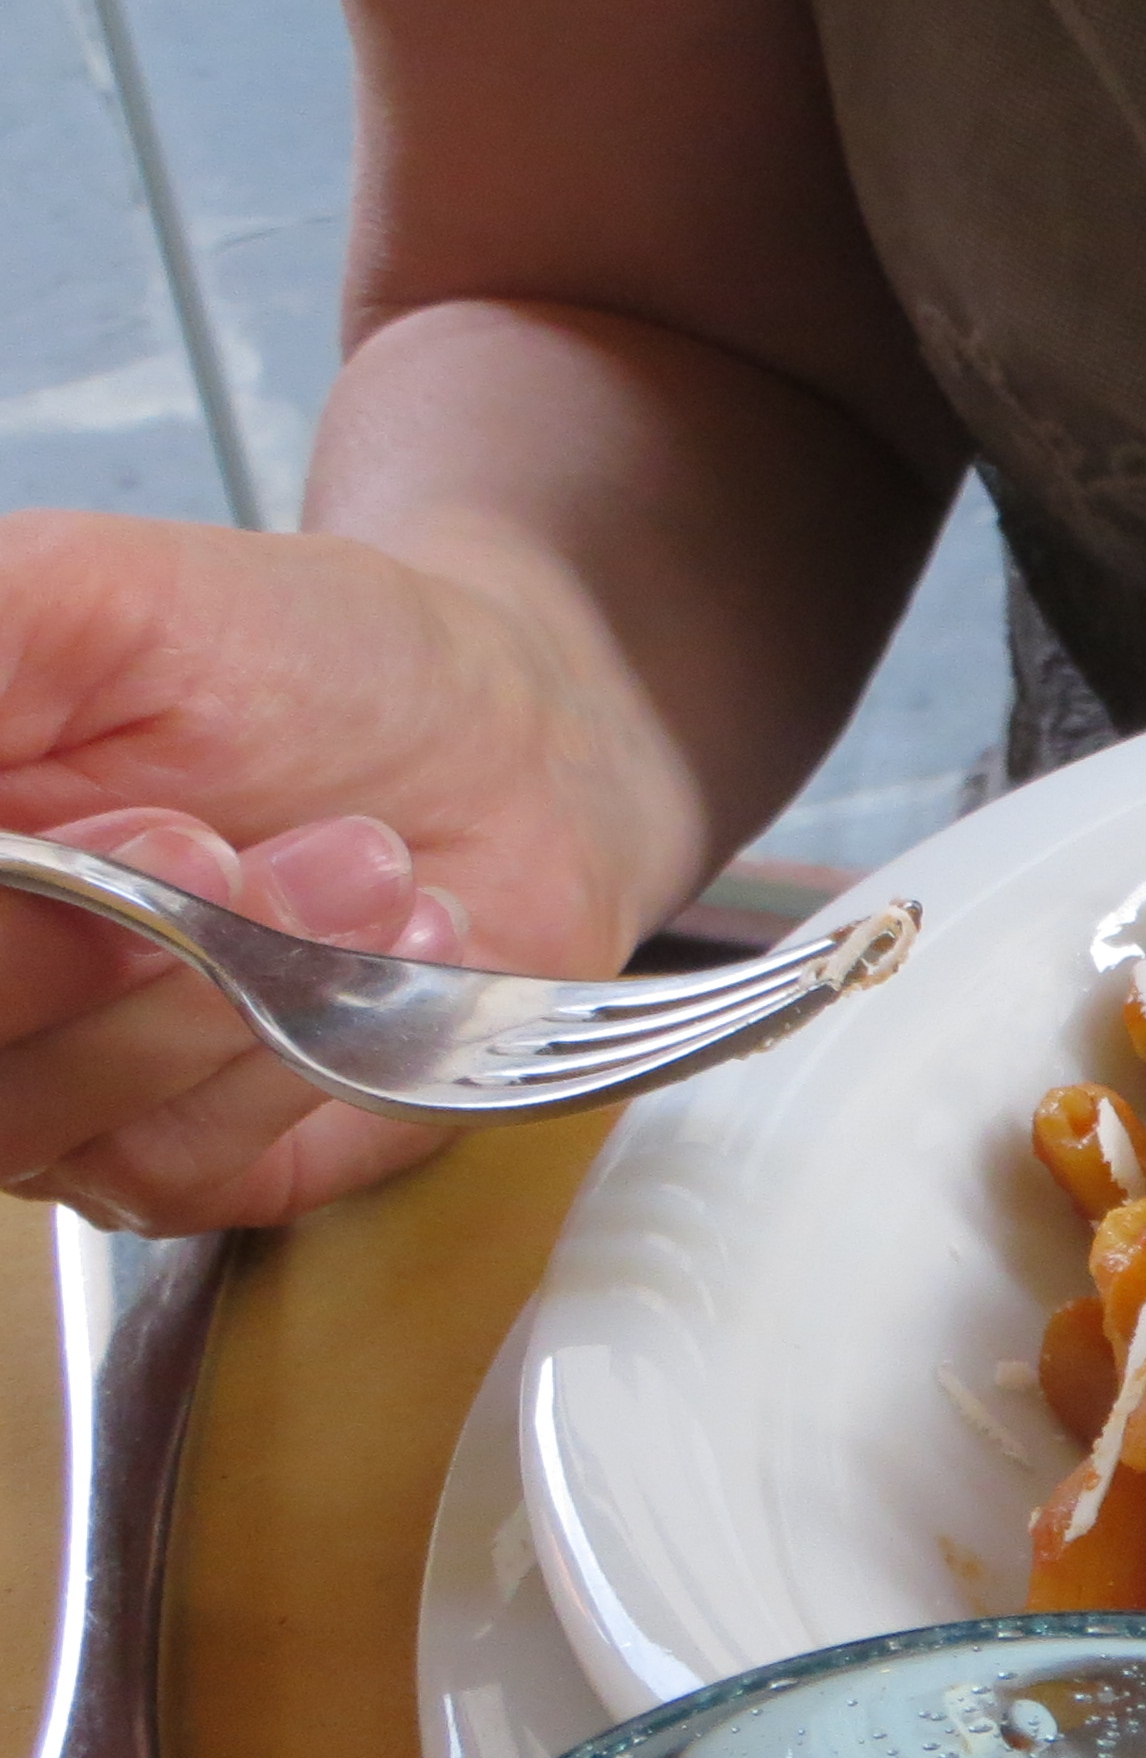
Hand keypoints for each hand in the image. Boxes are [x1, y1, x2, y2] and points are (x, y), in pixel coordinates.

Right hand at [0, 509, 689, 1229]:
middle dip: (70, 938)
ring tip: (351, 863)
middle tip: (206, 839)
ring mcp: (43, 1091)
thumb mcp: (76, 594)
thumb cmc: (279, 652)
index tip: (70, 825)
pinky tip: (394, 942)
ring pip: (33, 1117)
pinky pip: (180, 1160)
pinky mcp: (188, 1162)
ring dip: (211, 988)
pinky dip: (300, 1048)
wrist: (488, 723)